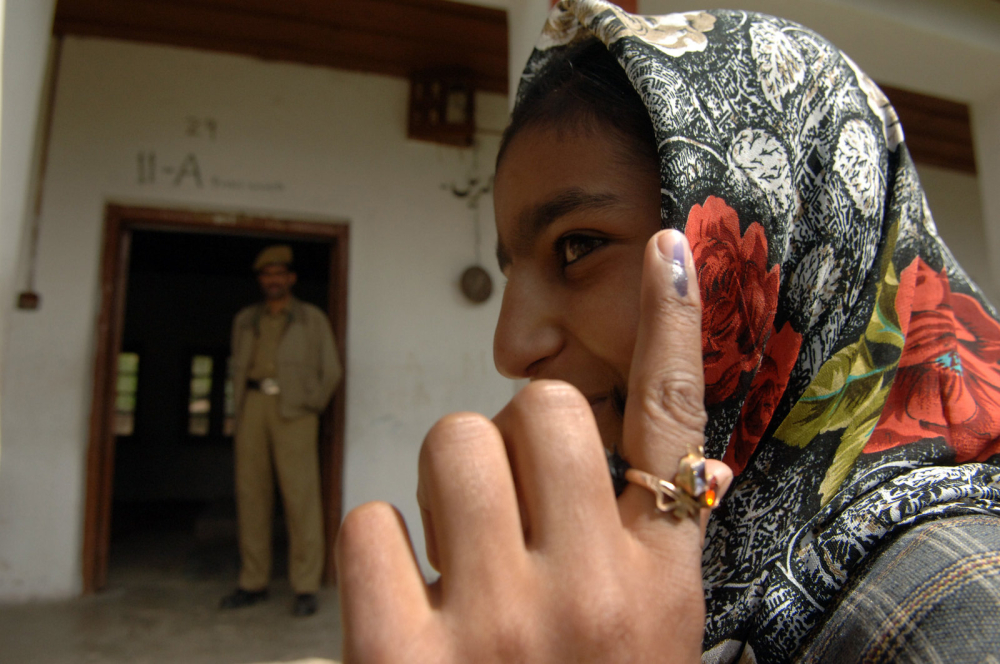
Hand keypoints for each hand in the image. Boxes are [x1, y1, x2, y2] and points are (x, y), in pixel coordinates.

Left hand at [337, 230, 733, 662]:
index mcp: (658, 583)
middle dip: (509, 438)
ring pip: (447, 440)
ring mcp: (495, 625)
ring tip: (457, 555)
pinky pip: (368, 518)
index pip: (671, 425)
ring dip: (443, 483)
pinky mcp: (400, 658)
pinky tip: (406, 603)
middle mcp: (590, 593)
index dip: (672, 324)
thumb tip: (648, 457)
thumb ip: (641, 545)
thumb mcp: (645, 635)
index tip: (663, 247)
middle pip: (533, 406)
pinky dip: (378, 548)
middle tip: (505, 508)